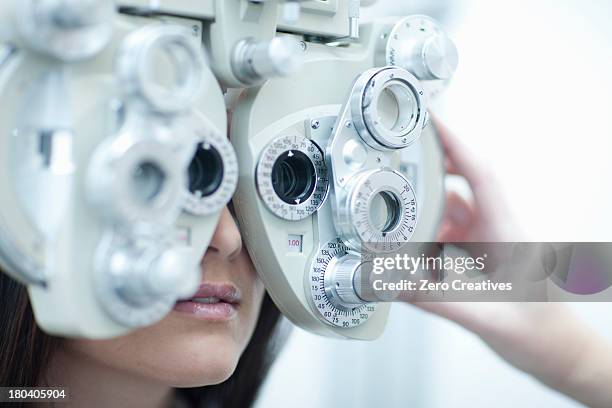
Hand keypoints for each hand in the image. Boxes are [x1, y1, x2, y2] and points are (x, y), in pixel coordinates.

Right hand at [407, 121, 611, 407]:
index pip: (478, 172)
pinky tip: (413, 250)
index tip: (429, 120)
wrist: (557, 350)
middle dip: (428, 167)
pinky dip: (429, 234)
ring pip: (452, 207)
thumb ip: (434, 300)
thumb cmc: (539, 331)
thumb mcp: (483, 316)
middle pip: (460, 181)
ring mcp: (490, 239)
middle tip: (396, 158)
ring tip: (395, 212)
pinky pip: (451, 231)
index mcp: (505, 230)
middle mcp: (497, 227)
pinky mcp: (483, 252)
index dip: (454, 141)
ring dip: (426, 207)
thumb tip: (392, 283)